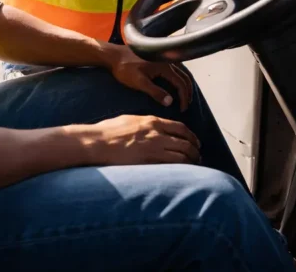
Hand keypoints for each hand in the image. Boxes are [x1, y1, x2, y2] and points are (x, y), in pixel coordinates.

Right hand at [76, 115, 200, 165]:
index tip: (196, 142)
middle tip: (198, 157)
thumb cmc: (108, 131)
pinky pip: (171, 167)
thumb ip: (144, 124)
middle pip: (185, 143)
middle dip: (195, 151)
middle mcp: (157, 134)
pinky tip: (183, 174)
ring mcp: (153, 149)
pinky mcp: (149, 163)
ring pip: (182, 156)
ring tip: (194, 167)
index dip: (191, 136)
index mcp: (152, 122)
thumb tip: (151, 127)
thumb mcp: (129, 120)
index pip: (180, 128)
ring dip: (191, 162)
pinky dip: (181, 170)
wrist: (97, 142)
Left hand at [104, 44, 193, 110]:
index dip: (183, 98)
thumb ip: (155, 92)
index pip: (181, 84)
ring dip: (185, 83)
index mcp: (165, 66)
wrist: (114, 55)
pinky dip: (179, 76)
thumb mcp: (139, 82)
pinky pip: (175, 67)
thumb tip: (170, 102)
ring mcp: (163, 57)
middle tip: (186, 104)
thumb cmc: (125, 68)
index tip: (182, 109)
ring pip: (181, 71)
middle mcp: (167, 60)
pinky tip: (175, 83)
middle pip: (184, 77)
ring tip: (184, 95)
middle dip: (187, 92)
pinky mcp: (158, 57)